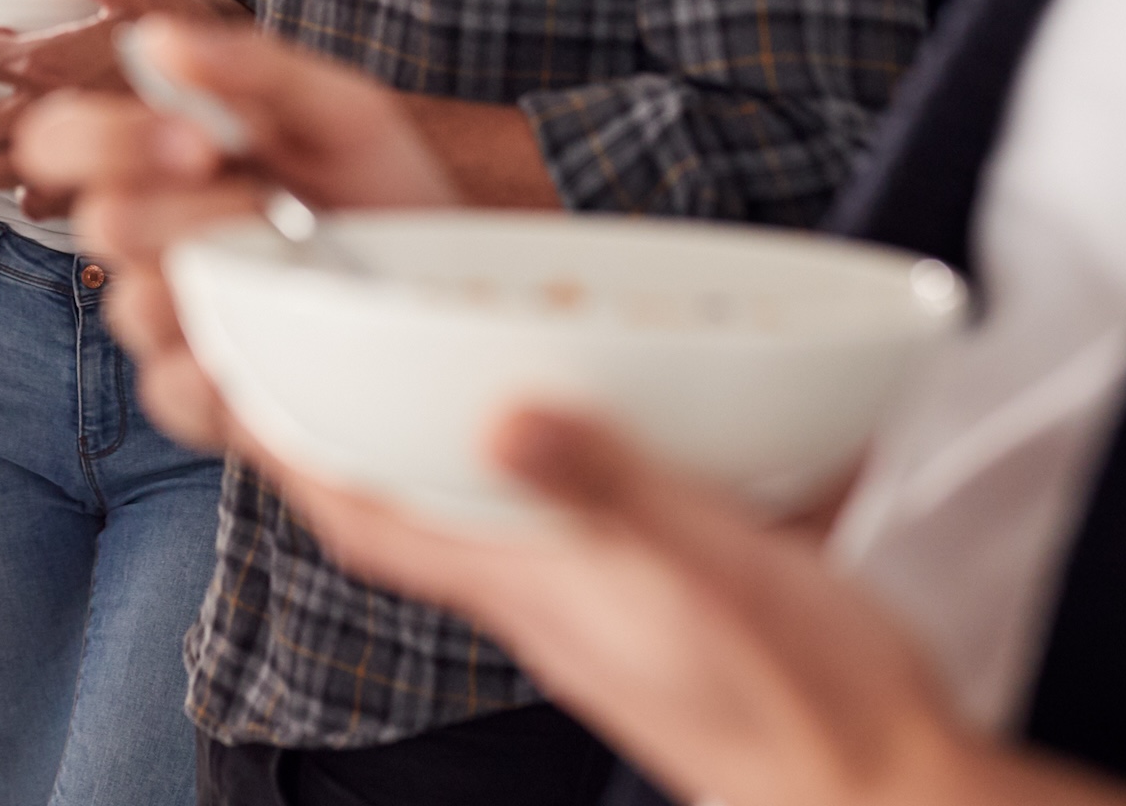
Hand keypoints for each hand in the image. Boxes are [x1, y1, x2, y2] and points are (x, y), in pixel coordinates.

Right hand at [12, 21, 453, 447]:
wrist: (458, 283)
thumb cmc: (388, 190)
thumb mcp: (343, 111)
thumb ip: (254, 69)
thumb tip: (153, 37)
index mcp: (160, 158)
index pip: (60, 138)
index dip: (103, 138)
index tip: (198, 139)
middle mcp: (151, 236)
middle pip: (98, 222)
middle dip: (189, 206)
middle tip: (269, 199)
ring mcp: (171, 318)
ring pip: (134, 305)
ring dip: (226, 278)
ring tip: (298, 267)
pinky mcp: (200, 395)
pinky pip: (173, 389)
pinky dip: (232, 363)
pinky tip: (283, 335)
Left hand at [259, 412, 1087, 805]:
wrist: (884, 791)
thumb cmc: (807, 693)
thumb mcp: (709, 569)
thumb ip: (610, 493)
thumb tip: (501, 421)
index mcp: (534, 591)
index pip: (372, 522)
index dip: (298, 454)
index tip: (241, 383)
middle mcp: (543, 610)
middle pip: (406, 523)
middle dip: (348, 445)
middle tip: (311, 363)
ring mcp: (592, 624)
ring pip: (476, 533)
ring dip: (436, 460)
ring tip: (417, 384)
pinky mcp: (648, 628)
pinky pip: (551, 546)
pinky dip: (532, 484)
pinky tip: (572, 448)